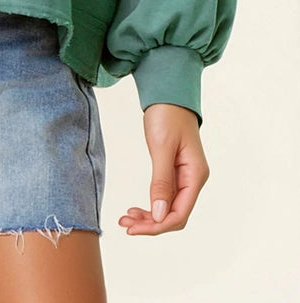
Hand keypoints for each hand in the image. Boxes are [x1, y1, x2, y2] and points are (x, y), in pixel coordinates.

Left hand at [118, 102, 209, 234]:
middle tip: (125, 223)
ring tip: (126, 217)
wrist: (168, 93)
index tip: (134, 228)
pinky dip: (150, 204)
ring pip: (168, 208)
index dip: (158, 225)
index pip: (180, 213)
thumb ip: (161, 181)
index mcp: (195, 175)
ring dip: (149, 216)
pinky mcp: (174, 172)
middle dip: (151, 223)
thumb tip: (160, 214)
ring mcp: (184, 176)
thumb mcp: (162, 147)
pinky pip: (164, 196)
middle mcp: (193, 179)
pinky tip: (137, 208)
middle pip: (174, 214)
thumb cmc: (167, 114)